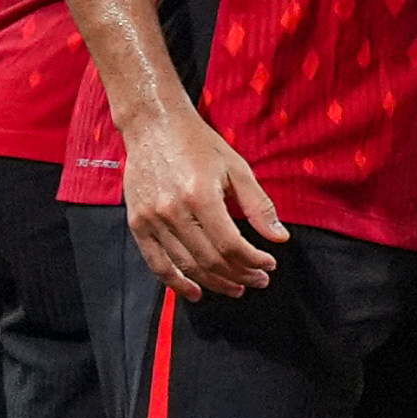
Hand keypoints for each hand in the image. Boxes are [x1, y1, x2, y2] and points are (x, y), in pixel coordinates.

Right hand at [122, 107, 285, 298]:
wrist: (153, 126)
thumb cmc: (199, 144)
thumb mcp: (237, 168)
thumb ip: (259, 205)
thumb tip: (279, 238)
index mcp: (200, 197)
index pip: (231, 245)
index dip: (253, 260)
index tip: (269, 263)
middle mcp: (173, 212)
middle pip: (210, 260)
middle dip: (239, 275)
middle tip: (258, 280)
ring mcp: (151, 219)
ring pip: (186, 265)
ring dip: (214, 282)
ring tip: (236, 287)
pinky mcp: (137, 223)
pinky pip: (156, 262)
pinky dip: (176, 282)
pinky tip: (196, 292)